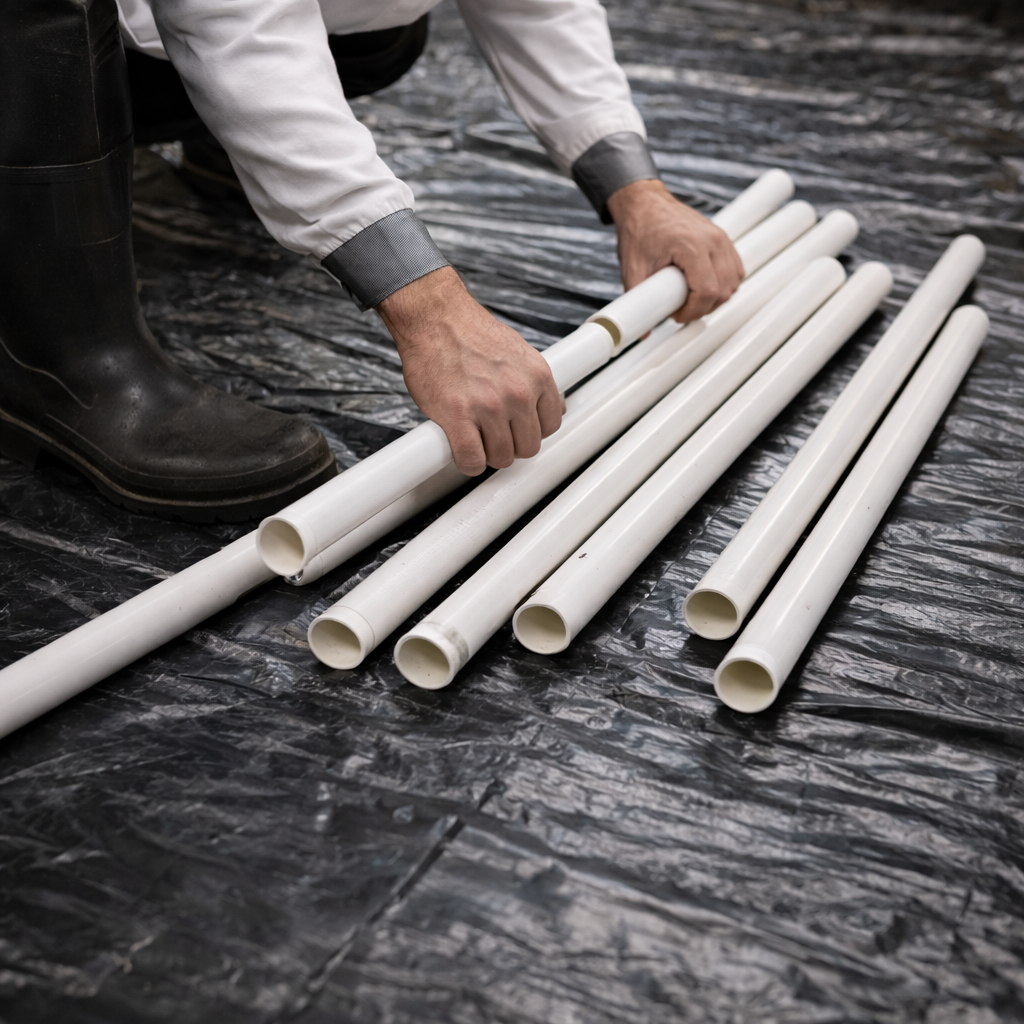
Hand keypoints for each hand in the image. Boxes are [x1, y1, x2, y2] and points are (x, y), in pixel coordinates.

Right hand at [377, 267, 562, 475]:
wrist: (434, 317)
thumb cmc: (470, 333)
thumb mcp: (518, 351)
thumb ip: (533, 381)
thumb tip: (551, 407)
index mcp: (537, 376)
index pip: (551, 425)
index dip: (531, 430)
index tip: (516, 428)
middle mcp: (518, 392)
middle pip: (528, 447)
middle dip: (511, 445)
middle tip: (492, 434)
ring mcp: (489, 406)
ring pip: (501, 457)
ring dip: (487, 454)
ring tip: (474, 436)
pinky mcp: (458, 416)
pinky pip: (471, 459)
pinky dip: (467, 462)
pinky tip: (461, 451)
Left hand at [607, 179, 744, 323]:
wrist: (644, 204)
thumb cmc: (638, 230)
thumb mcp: (632, 269)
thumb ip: (637, 301)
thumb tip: (641, 331)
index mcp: (690, 245)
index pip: (707, 291)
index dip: (693, 311)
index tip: (677, 315)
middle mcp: (711, 240)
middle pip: (724, 290)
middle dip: (703, 308)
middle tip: (681, 309)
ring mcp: (720, 238)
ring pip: (734, 281)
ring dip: (716, 298)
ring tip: (690, 299)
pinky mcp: (723, 239)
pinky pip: (736, 269)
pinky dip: (725, 284)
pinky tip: (704, 287)